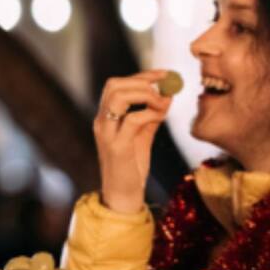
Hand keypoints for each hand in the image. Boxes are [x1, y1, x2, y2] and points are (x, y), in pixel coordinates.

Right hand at [94, 69, 172, 212]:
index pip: (117, 84)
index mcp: (105, 118)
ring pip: (119, 97)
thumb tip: (168, 95)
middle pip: (114, 85)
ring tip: (161, 103)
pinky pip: (132, 120)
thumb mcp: (143, 136)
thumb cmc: (132, 167)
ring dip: (145, 94)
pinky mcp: (117, 147)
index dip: (142, 75)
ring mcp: (107, 134)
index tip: (165, 74)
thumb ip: (152, 116)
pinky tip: (160, 116)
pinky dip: (149, 112)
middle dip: (142, 80)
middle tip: (164, 88)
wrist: (123, 196)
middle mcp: (102, 122)